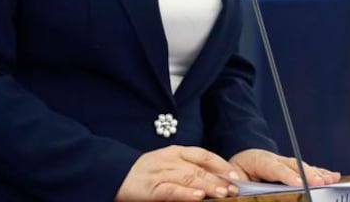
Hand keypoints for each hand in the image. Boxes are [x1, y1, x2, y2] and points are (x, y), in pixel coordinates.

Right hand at [115, 146, 241, 200]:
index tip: (237, 176)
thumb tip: (216, 180)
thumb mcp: (169, 165)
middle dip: (219, 179)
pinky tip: (198, 197)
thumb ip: (189, 169)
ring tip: (223, 193)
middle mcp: (170, 160)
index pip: (204, 155)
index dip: (222, 165)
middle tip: (236, 189)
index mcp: (176, 152)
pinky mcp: (150, 189)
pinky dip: (185, 194)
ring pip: (188, 178)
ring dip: (208, 186)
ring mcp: (160, 173)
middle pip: (199, 169)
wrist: (113, 174)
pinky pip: (170, 191)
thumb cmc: (146, 174)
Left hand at [229, 148, 341, 188]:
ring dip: (318, 174)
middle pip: (293, 166)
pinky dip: (320, 173)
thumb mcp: (232, 178)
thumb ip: (239, 187)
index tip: (298, 183)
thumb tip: (241, 192)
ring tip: (331, 179)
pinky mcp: (291, 168)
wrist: (237, 161)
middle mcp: (275, 160)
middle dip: (308, 174)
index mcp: (258, 161)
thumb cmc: (234, 173)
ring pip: (302, 167)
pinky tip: (333, 176)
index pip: (274, 167)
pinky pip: (307, 170)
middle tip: (321, 183)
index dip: (287, 175)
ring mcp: (284, 162)